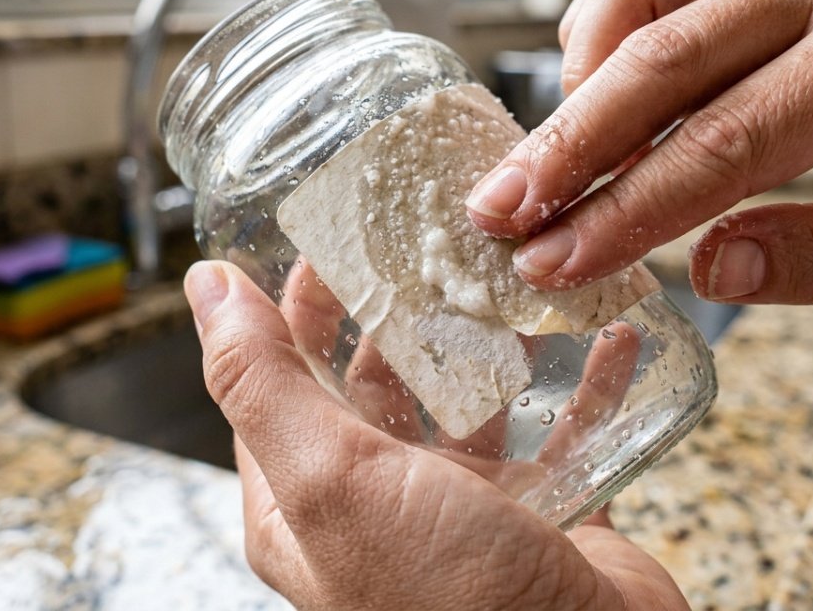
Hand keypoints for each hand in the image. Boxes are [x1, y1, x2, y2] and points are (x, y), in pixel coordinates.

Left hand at [185, 260, 689, 610]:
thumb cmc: (449, 599)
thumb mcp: (332, 479)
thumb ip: (262, 383)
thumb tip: (204, 285)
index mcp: (306, 503)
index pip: (278, 382)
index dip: (296, 309)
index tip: (330, 239)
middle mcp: (380, 504)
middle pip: (378, 383)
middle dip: (399, 313)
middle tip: (428, 245)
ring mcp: (462, 511)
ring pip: (469, 402)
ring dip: (491, 343)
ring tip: (514, 280)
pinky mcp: (542, 514)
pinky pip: (561, 433)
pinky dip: (585, 387)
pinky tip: (608, 340)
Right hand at [465, 0, 812, 305]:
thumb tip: (711, 269)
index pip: (728, 139)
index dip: (629, 208)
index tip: (555, 262)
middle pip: (660, 61)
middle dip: (567, 150)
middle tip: (498, 220)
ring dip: (574, 92)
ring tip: (542, 182)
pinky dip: (596, 50)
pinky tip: (592, 124)